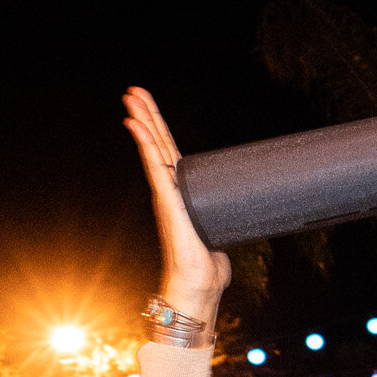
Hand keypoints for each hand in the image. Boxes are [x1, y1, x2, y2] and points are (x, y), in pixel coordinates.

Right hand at [122, 88, 228, 323]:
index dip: (160, 132)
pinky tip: (136, 127)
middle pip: (158, 146)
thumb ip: (222, 217)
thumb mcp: (219, 231)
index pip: (170, 156)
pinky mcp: (170, 203)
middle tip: (134, 90)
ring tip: (132, 98)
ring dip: (143, 123)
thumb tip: (244, 212)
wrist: (199, 286)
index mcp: (182, 195)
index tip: (148, 109)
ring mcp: (167, 196)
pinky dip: (146, 146)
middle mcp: (171, 192)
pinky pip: (156, 168)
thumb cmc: (207, 264)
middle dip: (147, 117)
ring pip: (154, 151)